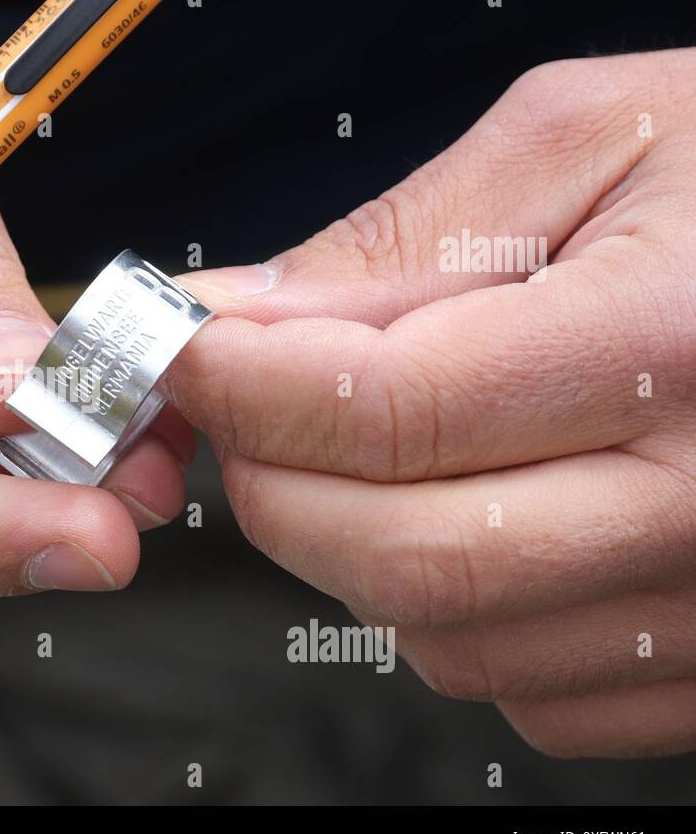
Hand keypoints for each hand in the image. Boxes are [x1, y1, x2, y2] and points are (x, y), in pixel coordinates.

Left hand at [170, 49, 695, 756]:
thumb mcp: (586, 140)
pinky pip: (523, 693)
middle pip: (398, 557)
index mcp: (669, 344)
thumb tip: (240, 319)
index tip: (187, 355)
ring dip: (351, 550)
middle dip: (273, 483)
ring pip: (444, 640)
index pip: (388, 412)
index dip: (248, 389)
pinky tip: (468, 518)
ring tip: (370, 451)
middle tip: (247, 410)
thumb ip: (401, 238)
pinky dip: (449, 617)